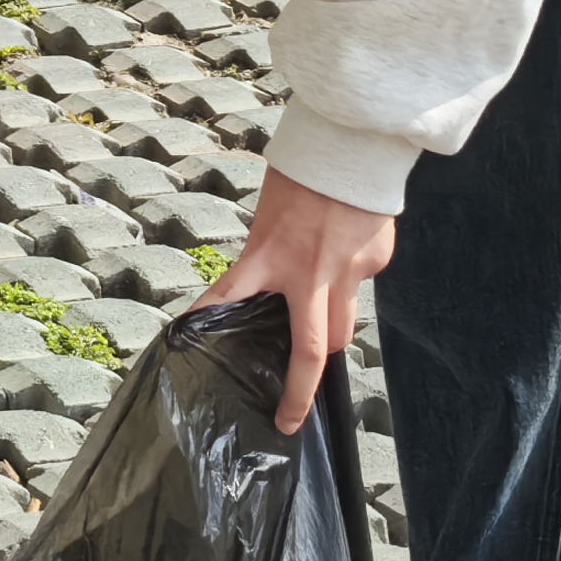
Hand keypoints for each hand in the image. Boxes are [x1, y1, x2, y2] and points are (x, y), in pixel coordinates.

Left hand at [198, 171, 397, 434]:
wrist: (356, 144)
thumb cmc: (308, 173)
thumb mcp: (272, 214)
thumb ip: (276, 255)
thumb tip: (285, 284)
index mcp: (270, 254)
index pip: (229, 295)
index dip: (204, 319)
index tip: (184, 337)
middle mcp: (309, 272)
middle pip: (311, 349)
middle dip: (301, 390)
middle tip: (291, 416)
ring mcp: (348, 271)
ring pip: (343, 329)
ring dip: (330, 336)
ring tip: (321, 331)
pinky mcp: (376, 262)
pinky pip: (362, 283)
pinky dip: (353, 275)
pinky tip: (350, 244)